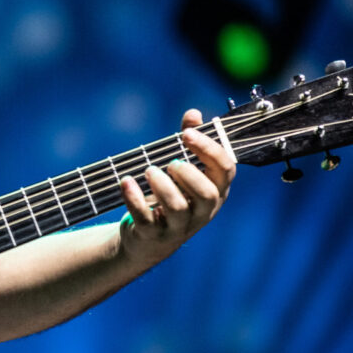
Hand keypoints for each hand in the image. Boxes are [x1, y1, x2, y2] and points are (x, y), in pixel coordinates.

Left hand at [118, 109, 234, 267]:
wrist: (146, 239)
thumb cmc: (169, 196)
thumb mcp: (181, 171)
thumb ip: (189, 142)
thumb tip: (194, 114)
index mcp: (214, 191)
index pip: (226, 170)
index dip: (210, 150)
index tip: (187, 134)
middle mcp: (202, 211)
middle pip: (208, 194)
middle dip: (189, 174)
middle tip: (171, 162)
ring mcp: (179, 226)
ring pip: (178, 207)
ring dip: (162, 185)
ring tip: (149, 170)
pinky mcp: (153, 235)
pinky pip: (146, 219)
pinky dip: (134, 199)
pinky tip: (127, 181)